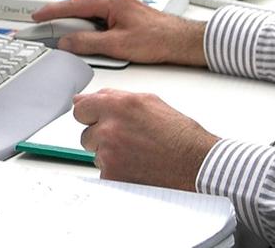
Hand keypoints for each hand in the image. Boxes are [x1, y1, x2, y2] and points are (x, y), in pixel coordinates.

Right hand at [31, 0, 206, 65]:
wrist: (179, 40)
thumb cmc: (157, 39)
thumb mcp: (117, 45)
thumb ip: (88, 43)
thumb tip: (67, 42)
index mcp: (111, 2)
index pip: (73, 5)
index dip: (52, 11)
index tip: (37, 16)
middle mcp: (114, 0)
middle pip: (79, 6)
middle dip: (59, 16)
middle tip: (43, 26)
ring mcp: (119, 7)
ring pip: (88, 12)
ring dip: (73, 21)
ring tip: (60, 34)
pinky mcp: (124, 15)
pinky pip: (98, 17)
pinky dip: (86, 25)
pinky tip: (83, 36)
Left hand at [74, 88, 218, 189]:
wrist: (194, 162)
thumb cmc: (177, 133)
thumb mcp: (148, 101)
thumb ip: (113, 98)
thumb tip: (88, 98)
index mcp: (118, 106)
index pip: (80, 108)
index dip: (88, 114)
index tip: (92, 118)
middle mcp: (110, 128)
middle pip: (85, 134)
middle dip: (100, 136)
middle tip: (125, 139)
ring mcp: (109, 154)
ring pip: (96, 155)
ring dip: (109, 154)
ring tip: (136, 153)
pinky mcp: (111, 176)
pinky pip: (104, 172)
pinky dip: (116, 171)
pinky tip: (136, 166)